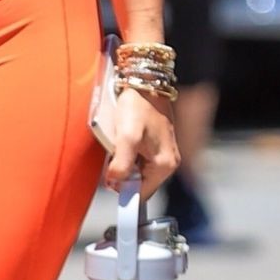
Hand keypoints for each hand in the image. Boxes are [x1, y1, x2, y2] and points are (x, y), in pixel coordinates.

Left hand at [104, 86, 178, 203]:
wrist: (145, 84)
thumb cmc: (138, 107)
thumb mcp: (126, 137)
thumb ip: (121, 164)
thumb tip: (114, 184)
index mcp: (164, 166)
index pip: (140, 194)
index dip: (123, 189)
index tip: (110, 178)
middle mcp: (168, 163)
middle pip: (139, 183)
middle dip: (123, 175)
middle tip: (113, 154)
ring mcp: (164, 154)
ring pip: (138, 172)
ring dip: (124, 164)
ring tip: (118, 145)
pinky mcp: (157, 146)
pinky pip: (139, 160)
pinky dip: (128, 155)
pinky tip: (123, 141)